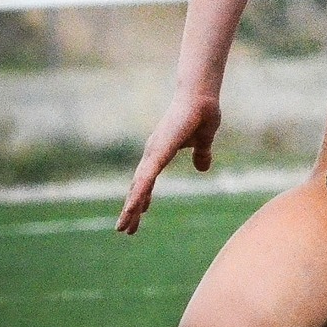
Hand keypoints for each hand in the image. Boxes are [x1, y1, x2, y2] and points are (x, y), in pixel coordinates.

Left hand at [120, 88, 221, 233]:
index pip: (147, 180)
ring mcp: (154, 152)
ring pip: (139, 186)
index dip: (142, 198)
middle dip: (133, 209)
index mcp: (161, 152)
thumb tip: (202, 168)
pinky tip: (133, 208)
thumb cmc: (202, 113)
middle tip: (125, 230)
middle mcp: (152, 153)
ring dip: (131, 208)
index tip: (139, 214)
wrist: (202, 97)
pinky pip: (146, 178)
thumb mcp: (203, 140)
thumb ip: (201, 154)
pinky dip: (138, 194)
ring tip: (123, 228)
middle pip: (138, 187)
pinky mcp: (159, 152)